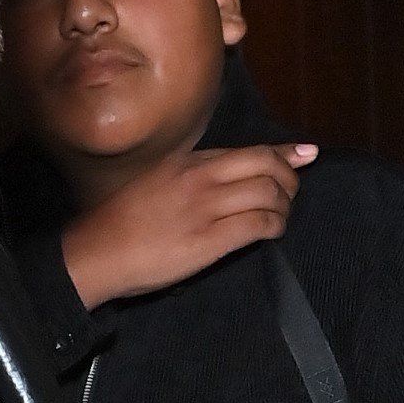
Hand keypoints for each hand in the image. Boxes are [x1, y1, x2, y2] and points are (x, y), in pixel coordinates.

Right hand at [62, 144, 317, 308]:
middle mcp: (200, 177)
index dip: (284, 153)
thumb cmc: (122, 221)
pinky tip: (273, 232)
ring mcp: (206, 207)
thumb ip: (190, 176)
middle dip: (290, 179)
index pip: (249, 151)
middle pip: (267, 166)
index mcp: (188, 161)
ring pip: (268, 194)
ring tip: (281, 217)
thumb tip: (223, 181)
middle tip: (291, 194)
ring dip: (284, 206)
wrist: (97, 252)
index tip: (306, 152)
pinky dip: (274, 226)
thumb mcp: (157, 181)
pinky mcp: (209, 239)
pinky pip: (258, 225)